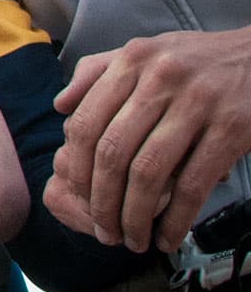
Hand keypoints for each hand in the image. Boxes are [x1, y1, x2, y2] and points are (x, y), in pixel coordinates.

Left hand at [46, 27, 250, 253]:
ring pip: (149, 172)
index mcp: (131, 61)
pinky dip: (177, 218)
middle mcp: (159, 79)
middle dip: (102, 201)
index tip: (78, 197)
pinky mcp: (232, 128)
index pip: (86, 123)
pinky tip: (168, 236)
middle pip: (113, 153)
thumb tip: (60, 106)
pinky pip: (194, 183)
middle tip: (104, 230)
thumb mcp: (145, 52)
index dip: (77, 169)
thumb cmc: (198, 60)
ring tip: (132, 240)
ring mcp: (198, 103)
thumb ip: (97, 72)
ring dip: (135, 216)